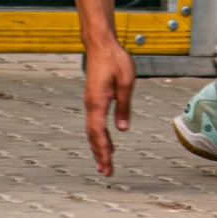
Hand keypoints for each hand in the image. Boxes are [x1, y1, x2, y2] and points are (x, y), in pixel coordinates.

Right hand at [81, 36, 134, 175]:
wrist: (101, 45)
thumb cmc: (115, 60)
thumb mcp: (126, 82)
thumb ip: (124, 106)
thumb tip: (123, 129)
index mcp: (98, 102)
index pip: (99, 132)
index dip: (103, 150)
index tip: (108, 165)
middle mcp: (91, 105)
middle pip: (93, 136)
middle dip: (100, 154)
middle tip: (107, 172)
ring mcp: (90, 103)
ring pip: (92, 131)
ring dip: (98, 148)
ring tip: (104, 164)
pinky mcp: (93, 99)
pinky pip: (94, 123)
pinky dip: (98, 136)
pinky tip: (105, 142)